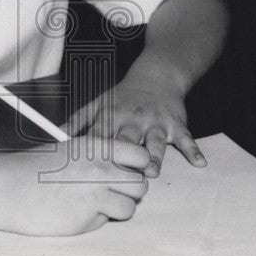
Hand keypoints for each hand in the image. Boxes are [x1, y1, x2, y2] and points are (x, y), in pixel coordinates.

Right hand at [0, 136, 149, 235]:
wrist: (10, 188)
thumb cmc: (34, 167)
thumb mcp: (70, 149)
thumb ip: (97, 157)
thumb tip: (121, 166)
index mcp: (97, 147)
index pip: (141, 157)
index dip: (137, 167)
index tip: (127, 171)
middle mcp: (101, 170)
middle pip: (140, 185)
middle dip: (130, 191)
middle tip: (113, 191)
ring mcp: (96, 195)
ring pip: (129, 207)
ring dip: (117, 208)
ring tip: (95, 203)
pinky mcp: (87, 218)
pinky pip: (106, 221)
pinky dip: (97, 219)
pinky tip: (77, 211)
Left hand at [61, 69, 205, 177]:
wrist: (156, 77)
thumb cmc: (123, 96)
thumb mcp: (98, 103)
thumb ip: (78, 121)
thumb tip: (56, 138)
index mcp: (111, 116)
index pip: (101, 137)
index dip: (93, 154)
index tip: (86, 174)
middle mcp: (133, 119)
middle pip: (127, 140)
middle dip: (122, 157)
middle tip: (118, 178)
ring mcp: (156, 122)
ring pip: (155, 140)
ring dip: (154, 155)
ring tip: (151, 170)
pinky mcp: (176, 124)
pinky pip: (187, 138)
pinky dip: (194, 150)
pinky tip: (198, 162)